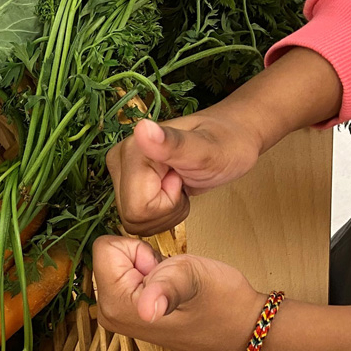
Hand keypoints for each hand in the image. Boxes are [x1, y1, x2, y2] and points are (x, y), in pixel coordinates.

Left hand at [92, 235, 264, 350]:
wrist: (240, 325)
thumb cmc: (219, 299)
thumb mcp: (190, 277)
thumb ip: (163, 284)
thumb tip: (147, 310)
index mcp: (115, 305)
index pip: (105, 248)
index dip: (137, 250)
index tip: (160, 270)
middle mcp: (108, 313)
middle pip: (110, 257)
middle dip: (140, 260)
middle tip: (170, 279)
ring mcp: (116, 315)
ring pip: (120, 266)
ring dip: (146, 269)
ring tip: (172, 286)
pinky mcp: (126, 314)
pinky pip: (128, 279)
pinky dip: (148, 279)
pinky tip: (169, 293)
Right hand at [106, 114, 259, 235]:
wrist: (231, 139)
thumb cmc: (225, 144)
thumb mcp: (205, 149)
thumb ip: (173, 142)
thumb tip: (143, 128)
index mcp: (131, 150)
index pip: (137, 208)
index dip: (167, 202)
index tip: (182, 176)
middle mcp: (119, 160)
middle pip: (132, 217)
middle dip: (165, 209)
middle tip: (183, 182)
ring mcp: (121, 174)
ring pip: (134, 222)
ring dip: (165, 213)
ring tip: (180, 185)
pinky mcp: (128, 186)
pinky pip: (138, 220)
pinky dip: (162, 214)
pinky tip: (174, 191)